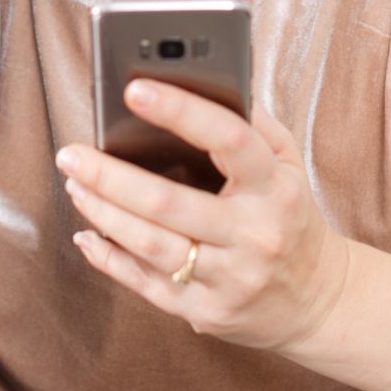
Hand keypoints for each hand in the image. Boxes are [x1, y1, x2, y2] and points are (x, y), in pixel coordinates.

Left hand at [56, 79, 351, 352]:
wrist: (320, 301)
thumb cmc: (290, 216)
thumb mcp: (288, 164)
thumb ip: (252, 121)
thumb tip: (197, 79)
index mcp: (276, 188)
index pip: (229, 139)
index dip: (181, 111)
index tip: (133, 89)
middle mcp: (255, 234)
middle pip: (169, 203)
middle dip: (109, 176)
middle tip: (70, 153)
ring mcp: (231, 278)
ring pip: (151, 245)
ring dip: (102, 213)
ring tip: (75, 185)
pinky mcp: (208, 311)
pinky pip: (146, 284)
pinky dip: (108, 258)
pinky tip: (86, 235)